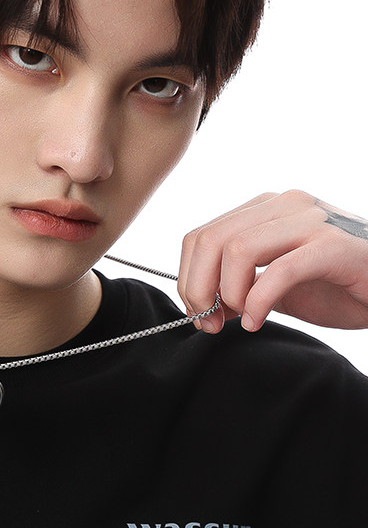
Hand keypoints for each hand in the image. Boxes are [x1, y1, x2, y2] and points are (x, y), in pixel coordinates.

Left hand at [178, 190, 367, 333]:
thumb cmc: (339, 285)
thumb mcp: (276, 282)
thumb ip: (238, 283)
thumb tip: (200, 302)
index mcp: (265, 209)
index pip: (200, 236)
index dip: (188, 278)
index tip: (198, 312)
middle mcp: (285, 205)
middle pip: (210, 240)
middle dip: (199, 289)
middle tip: (210, 322)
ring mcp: (312, 220)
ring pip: (238, 249)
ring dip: (228, 294)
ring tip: (240, 319)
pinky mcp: (336, 246)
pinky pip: (280, 270)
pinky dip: (259, 302)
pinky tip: (258, 321)